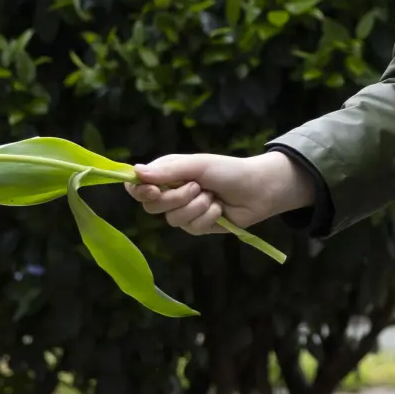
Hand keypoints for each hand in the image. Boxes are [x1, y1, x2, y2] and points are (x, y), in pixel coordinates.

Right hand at [128, 152, 311, 237]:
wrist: (259, 189)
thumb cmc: (228, 170)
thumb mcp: (197, 165)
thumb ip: (167, 171)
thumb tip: (135, 172)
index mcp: (167, 173)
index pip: (138, 186)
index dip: (139, 191)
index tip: (151, 190)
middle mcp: (172, 193)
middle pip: (152, 206)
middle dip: (176, 198)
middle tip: (197, 187)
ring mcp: (184, 211)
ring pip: (173, 219)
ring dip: (196, 207)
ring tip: (213, 196)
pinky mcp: (198, 227)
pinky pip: (192, 228)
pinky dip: (208, 217)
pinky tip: (219, 208)